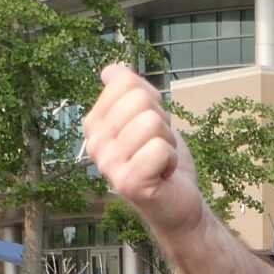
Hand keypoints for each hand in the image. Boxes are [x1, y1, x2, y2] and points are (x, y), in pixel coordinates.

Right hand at [82, 64, 205, 245]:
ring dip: (167, 142)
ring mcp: (108, 165)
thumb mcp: (147, 116)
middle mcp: (95, 144)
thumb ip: (129, 91)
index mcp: (94, 124)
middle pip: (139, 100)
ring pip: (152, 123)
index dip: (151, 101)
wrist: (178, 203)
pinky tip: (162, 176)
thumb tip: (110, 70)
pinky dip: (171, 160)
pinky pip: (160, 148)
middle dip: (161, 122)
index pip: (125, 82)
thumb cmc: (161, 161)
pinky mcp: (128, 183)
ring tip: (159, 162)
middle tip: (156, 147)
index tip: (150, 128)